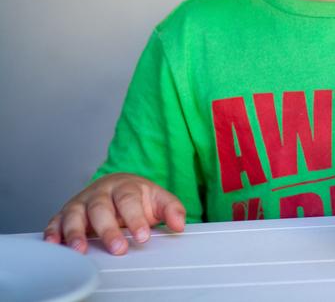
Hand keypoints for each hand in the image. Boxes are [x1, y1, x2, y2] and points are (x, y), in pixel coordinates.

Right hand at [43, 173, 185, 254]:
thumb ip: (171, 209)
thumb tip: (179, 224)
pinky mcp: (65, 213)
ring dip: (76, 232)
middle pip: (101, 208)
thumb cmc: (137, 196)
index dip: (135, 218)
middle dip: (108, 229)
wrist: (116, 184)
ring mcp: (81, 202)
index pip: (129, 200)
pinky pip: (56, 221)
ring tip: (80, 250)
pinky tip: (54, 244)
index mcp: (124, 187)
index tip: (143, 235)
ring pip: (75, 214)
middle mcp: (100, 193)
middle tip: (118, 248)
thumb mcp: (158, 199)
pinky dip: (53, 232)